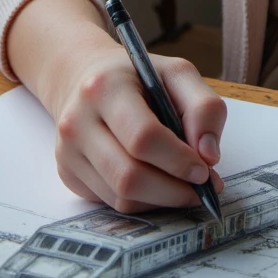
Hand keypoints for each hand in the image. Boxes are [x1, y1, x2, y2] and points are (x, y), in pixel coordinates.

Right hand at [6, 0, 225, 211]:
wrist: (84, 79)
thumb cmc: (136, 78)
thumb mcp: (176, 74)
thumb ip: (203, 107)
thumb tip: (209, 156)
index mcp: (104, 88)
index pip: (143, 137)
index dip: (179, 160)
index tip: (205, 170)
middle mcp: (77, 122)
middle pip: (129, 176)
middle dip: (174, 190)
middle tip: (201, 188)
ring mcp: (68, 152)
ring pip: (121, 196)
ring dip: (162, 199)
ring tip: (185, 188)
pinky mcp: (68, 174)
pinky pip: (112, 203)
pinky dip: (144, 201)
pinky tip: (159, 185)